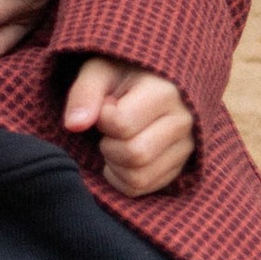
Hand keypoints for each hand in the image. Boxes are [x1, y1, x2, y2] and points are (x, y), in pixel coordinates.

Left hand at [63, 54, 194, 194]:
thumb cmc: (120, 74)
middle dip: (108, 144)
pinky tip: (121, 156)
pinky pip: (143, 188)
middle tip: (107, 128)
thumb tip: (74, 125)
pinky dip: (121, 179)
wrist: (149, 81)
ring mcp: (186, 147)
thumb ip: (84, 93)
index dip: (101, 118)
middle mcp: (183, 122)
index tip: (105, 105)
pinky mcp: (180, 167)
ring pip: (139, 178)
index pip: (122, 123)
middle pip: (135, 154)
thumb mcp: (99, 71)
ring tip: (115, 140)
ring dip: (113, 164)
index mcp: (165, 91)